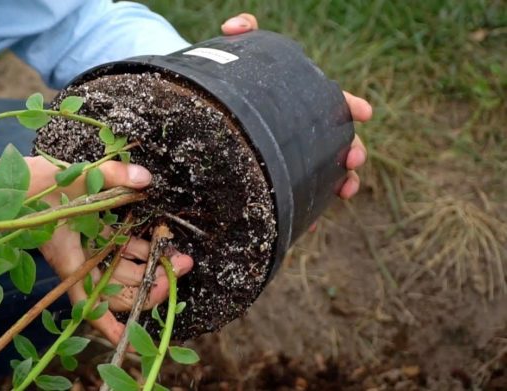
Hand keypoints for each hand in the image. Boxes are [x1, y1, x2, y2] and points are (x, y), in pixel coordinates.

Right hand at [0, 157, 193, 344]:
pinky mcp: (87, 232)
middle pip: (117, 286)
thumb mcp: (68, 176)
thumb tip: (146, 178)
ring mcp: (84, 246)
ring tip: (179, 253)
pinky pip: (116, 248)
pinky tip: (156, 239)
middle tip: (182, 266)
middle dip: (150, 283)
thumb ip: (111, 176)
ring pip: (121, 268)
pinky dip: (136, 248)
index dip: (109, 325)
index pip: (91, 302)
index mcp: (69, 257)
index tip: (131, 341)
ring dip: (150, 265)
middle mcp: (78, 258)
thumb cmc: (25, 185)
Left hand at [221, 13, 372, 199]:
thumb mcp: (236, 58)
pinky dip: (311, 206)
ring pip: (327, 171)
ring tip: (345, 190)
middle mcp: (305, 131)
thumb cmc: (232, 86)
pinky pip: (301, 195)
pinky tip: (312, 218)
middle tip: (354, 159)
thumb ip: (243, 35)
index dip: (352, 106)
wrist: (213, 115)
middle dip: (353, 149)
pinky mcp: (280, 179)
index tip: (365, 111)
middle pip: (339, 141)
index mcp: (303, 102)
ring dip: (342, 181)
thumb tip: (237, 26)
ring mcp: (295, 156)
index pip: (335, 103)